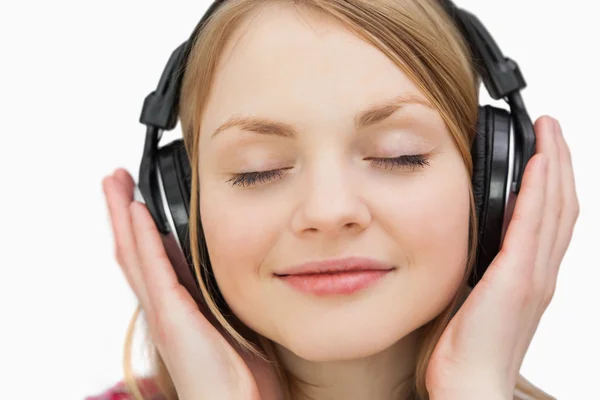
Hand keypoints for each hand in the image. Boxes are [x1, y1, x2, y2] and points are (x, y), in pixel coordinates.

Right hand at [102, 169, 282, 399]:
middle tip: (114, 179)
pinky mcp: (172, 319)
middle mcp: (166, 307)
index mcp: (180, 307)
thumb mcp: (233, 326)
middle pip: (135, 251)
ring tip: (113, 184)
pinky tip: (137, 212)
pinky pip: (154, 271)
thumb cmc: (240, 380)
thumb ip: (226, 299)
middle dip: (123, 213)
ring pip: (135, 255)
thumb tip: (239, 271)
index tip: (137, 197)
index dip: (141, 228)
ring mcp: (165, 313)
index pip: (154, 259)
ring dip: (123, 217)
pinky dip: (143, 239)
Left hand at [425, 116, 578, 398]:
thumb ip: (483, 268)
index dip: (553, 180)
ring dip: (553, 166)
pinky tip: (537, 163)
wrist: (471, 385)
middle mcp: (539, 272)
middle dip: (559, 161)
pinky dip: (539, 191)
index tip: (546, 148)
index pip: (550, 217)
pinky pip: (532, 226)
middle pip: (561, 205)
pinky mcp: (517, 279)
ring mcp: (533, 275)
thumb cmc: (469, 350)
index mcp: (529, 276)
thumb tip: (471, 242)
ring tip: (549, 132)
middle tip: (552, 128)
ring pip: (554, 208)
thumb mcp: (475, 297)